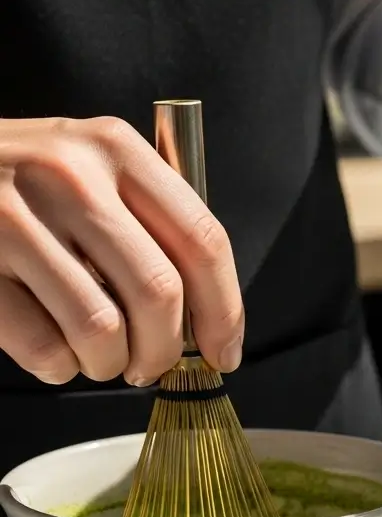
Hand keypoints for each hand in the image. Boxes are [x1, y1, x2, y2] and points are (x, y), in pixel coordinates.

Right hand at [0, 117, 243, 386]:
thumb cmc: (23, 182)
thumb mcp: (91, 169)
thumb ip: (149, 224)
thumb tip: (209, 320)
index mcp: (116, 149)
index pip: (203, 241)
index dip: (225, 311)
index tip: (224, 353)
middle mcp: (70, 174)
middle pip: (158, 292)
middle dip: (165, 351)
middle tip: (152, 367)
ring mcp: (13, 216)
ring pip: (102, 328)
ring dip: (110, 365)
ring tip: (102, 360)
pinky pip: (42, 346)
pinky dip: (59, 367)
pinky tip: (55, 352)